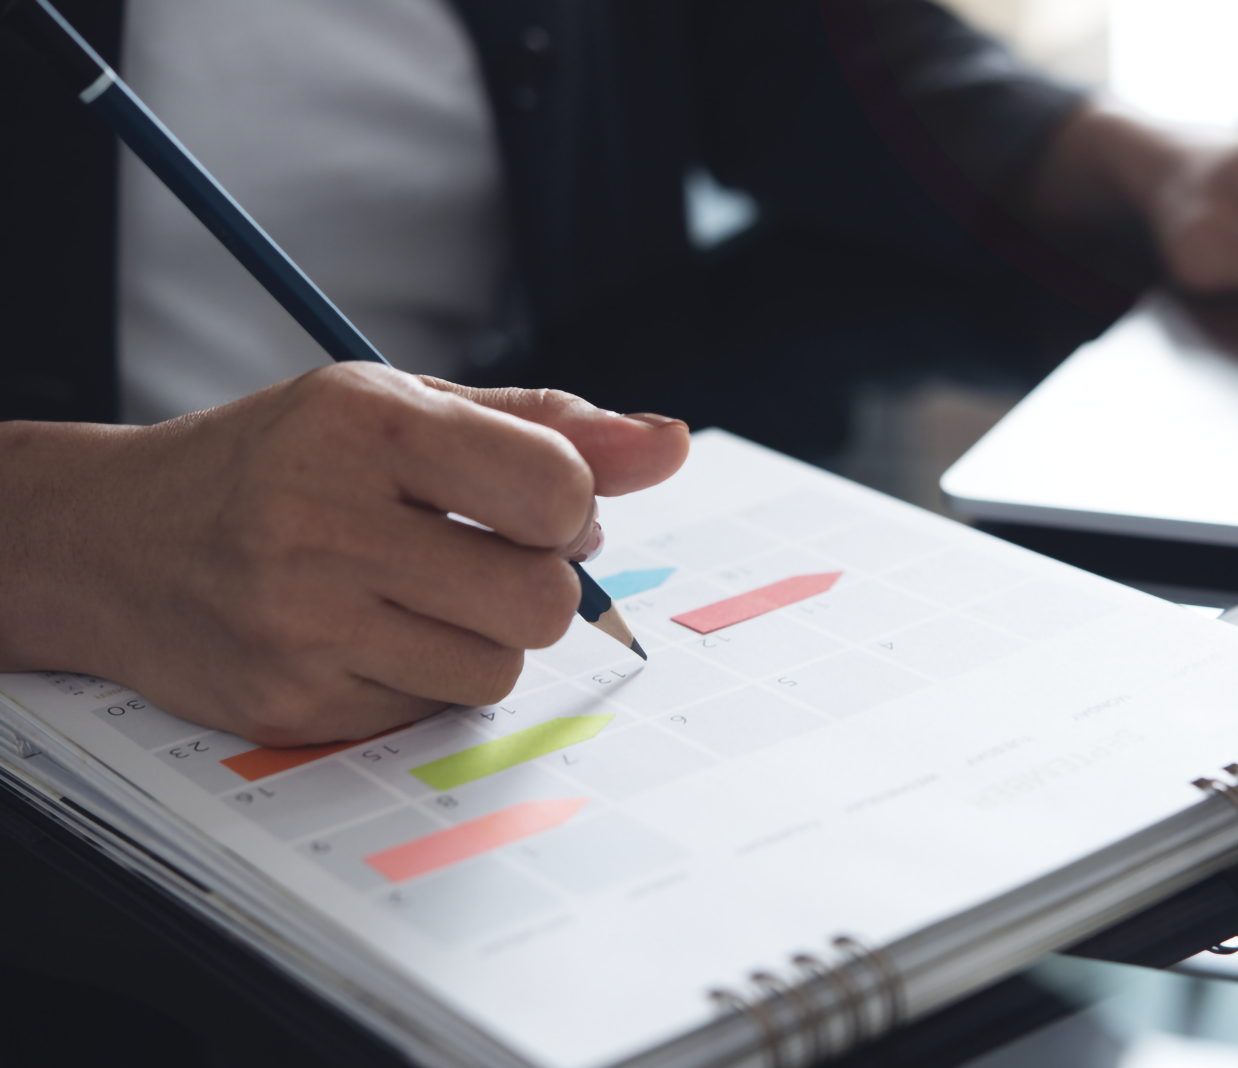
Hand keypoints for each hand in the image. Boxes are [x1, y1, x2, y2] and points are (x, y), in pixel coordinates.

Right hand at [0, 364, 689, 744]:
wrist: (120, 541)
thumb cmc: (287, 460)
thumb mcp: (404, 408)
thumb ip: (547, 425)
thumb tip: (670, 445)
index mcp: (366, 427)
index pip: (555, 488)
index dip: (573, 507)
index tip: (541, 506)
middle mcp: (325, 523)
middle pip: (541, 600)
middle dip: (540, 585)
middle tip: (489, 557)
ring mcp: (303, 624)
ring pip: (499, 668)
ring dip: (486, 637)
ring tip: (419, 594)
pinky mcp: (294, 704)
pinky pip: (434, 713)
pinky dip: (426, 678)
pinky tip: (369, 634)